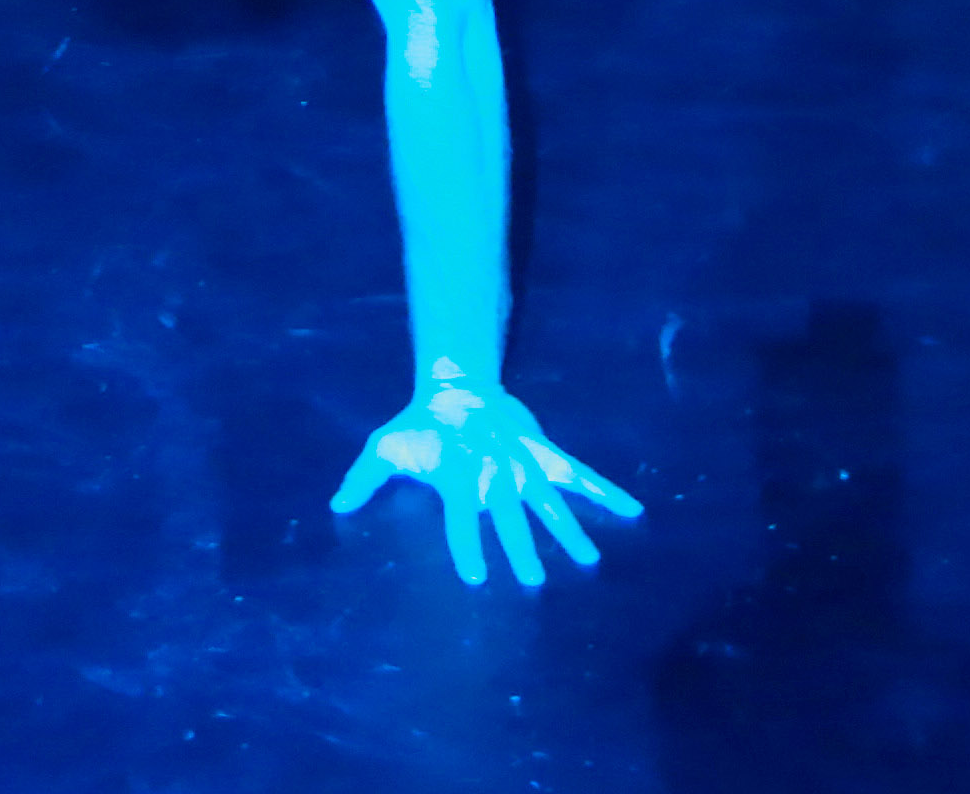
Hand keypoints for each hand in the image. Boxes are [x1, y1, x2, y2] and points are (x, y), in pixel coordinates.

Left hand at [332, 368, 641, 589]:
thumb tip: (336, 504)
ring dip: (568, 531)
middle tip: (534, 583)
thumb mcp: (387, 445)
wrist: (459, 385)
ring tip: (589, 561)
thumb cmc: (421, 424)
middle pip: (510, 517)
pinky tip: (634, 510)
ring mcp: (524, 464)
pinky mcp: (545, 453)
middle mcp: (496, 475)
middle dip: (522, 549)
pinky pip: (580, 474)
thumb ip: (364, 477)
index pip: (462, 519)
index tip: (475, 579)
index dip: (467, 546)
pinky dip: (607, 491)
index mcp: (460, 479)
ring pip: (549, 501)